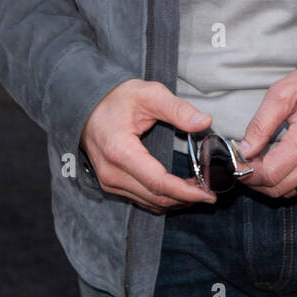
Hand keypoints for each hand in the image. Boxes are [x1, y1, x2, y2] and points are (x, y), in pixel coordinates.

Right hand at [80, 79, 216, 212]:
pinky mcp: (111, 183)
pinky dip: (163, 198)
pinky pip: (141, 198)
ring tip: (199, 191)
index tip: (208, 193)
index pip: (158, 182)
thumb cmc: (116, 98)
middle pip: (155, 197)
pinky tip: (179, 191)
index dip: (186, 192)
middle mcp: (111, 172)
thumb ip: (178, 109)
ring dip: (176, 201)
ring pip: (149, 202)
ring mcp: (109, 181)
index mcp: (120, 150)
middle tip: (210, 193)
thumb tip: (204, 122)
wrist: (86, 103)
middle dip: (186, 199)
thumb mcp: (149, 94)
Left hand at [239, 68, 296, 197]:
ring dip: (270, 184)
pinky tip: (278, 165)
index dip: (248, 172)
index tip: (235, 162)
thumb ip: (261, 124)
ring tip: (258, 165)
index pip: (271, 173)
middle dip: (255, 181)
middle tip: (243, 165)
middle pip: (279, 188)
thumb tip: (245, 150)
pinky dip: (287, 182)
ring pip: (291, 192)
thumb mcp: (282, 94)